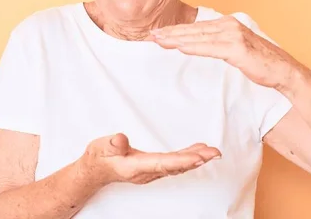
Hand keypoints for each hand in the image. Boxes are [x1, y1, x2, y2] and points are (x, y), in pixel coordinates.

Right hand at [80, 133, 220, 185]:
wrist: (95, 170)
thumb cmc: (99, 158)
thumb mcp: (101, 147)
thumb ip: (112, 144)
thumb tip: (122, 139)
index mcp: (135, 167)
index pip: (162, 163)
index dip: (182, 161)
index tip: (199, 158)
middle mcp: (146, 172)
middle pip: (175, 166)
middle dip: (196, 160)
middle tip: (215, 153)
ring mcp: (151, 172)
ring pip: (177, 166)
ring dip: (196, 159)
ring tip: (212, 152)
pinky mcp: (153, 168)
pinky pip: (174, 164)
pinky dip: (187, 158)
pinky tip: (197, 152)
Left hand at [149, 16, 293, 87]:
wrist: (283, 70)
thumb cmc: (261, 62)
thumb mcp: (236, 49)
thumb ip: (219, 44)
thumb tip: (200, 45)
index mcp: (228, 24)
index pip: (196, 27)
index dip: (176, 30)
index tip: (159, 33)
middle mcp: (229, 25)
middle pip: (194, 30)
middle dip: (170, 33)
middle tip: (150, 35)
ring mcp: (233, 35)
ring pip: (198, 37)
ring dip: (176, 39)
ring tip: (158, 40)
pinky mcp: (237, 48)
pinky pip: (209, 48)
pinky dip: (193, 47)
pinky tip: (179, 47)